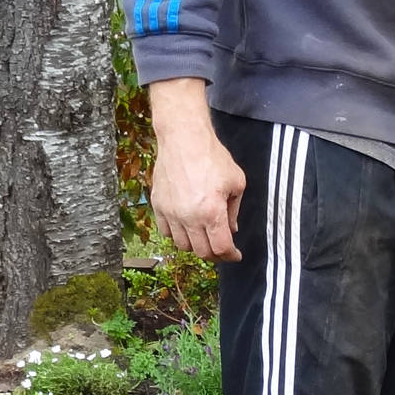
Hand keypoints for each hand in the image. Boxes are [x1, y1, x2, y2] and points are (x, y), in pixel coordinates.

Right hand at [147, 77, 244, 258]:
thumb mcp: (236, 182)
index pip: (221, 248)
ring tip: (203, 235)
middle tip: (221, 247)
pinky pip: (166, 232)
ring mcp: (171, 213)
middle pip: (202, 252)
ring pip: (183, 245)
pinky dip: (177, 234)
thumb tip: (231, 229)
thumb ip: (234, 210)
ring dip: (195, 245)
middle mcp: (190, 217)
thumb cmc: (212, 156)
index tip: (235, 255)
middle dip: (215, 253)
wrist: (183, 138)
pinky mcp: (158, 206)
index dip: (230, 255)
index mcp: (212, 212)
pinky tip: (186, 226)